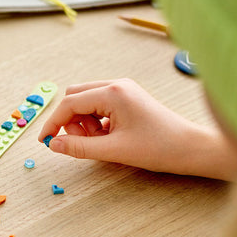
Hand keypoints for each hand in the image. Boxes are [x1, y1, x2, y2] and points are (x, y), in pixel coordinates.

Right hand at [39, 79, 236, 180]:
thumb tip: (54, 144)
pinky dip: (96, 122)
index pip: (69, 103)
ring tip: (99, 142)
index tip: (45, 140)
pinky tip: (108, 137)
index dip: (53, 122)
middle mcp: (116, 85)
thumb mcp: (114, 151)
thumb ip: (79, 147)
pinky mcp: (128, 98)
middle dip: (70, 120)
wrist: (191, 148)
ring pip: (87, 101)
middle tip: (80, 142)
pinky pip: (100, 106)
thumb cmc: (159, 147)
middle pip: (76, 97)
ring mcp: (123, 90)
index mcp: (112, 92)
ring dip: (84, 122)